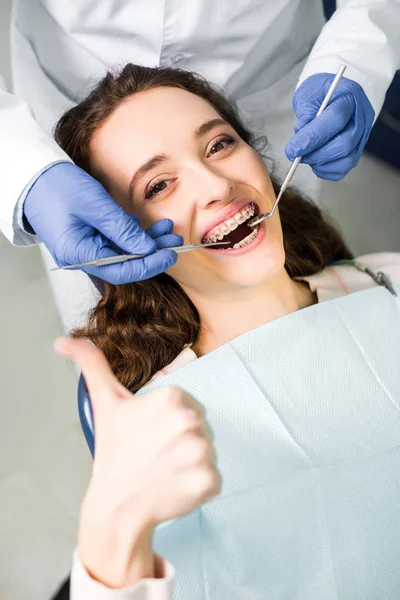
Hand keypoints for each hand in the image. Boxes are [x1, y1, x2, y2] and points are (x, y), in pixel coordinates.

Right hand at [24, 163, 182, 282]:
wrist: (34, 177)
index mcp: (79, 255)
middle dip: (152, 254)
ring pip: (124, 254)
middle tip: (176, 242)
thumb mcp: (95, 206)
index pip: (122, 272)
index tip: (170, 255)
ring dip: (147, 243)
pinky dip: (134, 236)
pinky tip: (152, 227)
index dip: (149, 265)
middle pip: (125, 265)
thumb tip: (148, 249)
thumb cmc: (58, 187)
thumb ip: (122, 229)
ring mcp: (86, 250)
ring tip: (168, 230)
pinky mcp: (90, 240)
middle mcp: (83, 258)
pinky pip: (117, 243)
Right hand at [54, 337, 220, 586]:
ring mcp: (200, 452)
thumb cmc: (113, 452)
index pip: (187, 407)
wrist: (116, 505)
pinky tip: (175, 488)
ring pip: (208, 452)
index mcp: (171, 397)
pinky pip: (215, 479)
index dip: (169, 423)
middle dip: (182, 441)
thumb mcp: (105, 403)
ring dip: (191, 464)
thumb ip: (92, 363)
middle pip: (200, 428)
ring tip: (165, 472)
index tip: (150, 436)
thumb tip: (62, 341)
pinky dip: (200, 487)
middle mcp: (189, 420)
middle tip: (156, 455)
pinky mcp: (207, 480)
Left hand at [285, 73, 374, 180]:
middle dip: (316, 154)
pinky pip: (344, 168)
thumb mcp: (308, 95)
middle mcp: (361, 118)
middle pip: (344, 144)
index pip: (334, 119)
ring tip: (306, 157)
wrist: (333, 95)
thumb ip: (305, 116)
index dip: (312, 138)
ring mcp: (362, 136)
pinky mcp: (357, 150)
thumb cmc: (320, 93)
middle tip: (297, 156)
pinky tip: (315, 162)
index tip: (292, 150)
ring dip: (321, 164)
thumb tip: (299, 140)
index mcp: (349, 97)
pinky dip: (326, 170)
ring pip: (347, 160)